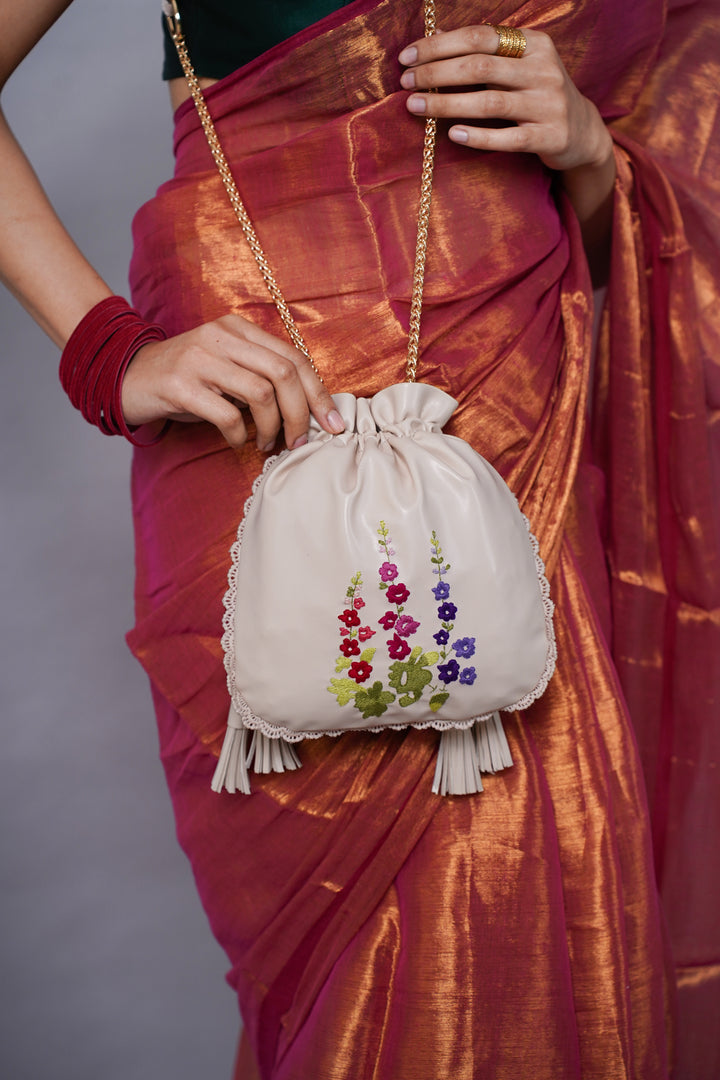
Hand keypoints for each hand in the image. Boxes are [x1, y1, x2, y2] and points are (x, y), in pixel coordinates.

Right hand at [121, 313, 344, 449]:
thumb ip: (260, 376)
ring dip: (273, 428)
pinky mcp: (179, 384)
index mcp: (238, 328)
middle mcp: (221, 336)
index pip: (293, 357)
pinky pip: (227, 414)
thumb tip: (310, 411)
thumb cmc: (186, 380)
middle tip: (300, 442)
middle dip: (302, 415)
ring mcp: (199, 358)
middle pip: (283, 374)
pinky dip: (239, 435)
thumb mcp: (225, 367)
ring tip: (266, 444)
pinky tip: (237, 441)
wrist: (125, 377)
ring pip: (261, 393)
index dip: (319, 394)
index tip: (333, 425)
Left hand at [398, 25, 612, 172]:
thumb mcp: (517, 67)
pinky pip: (508, 138)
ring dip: (447, 103)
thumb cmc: (537, 96)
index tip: (407, 57)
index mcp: (533, 44)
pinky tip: (453, 134)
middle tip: (405, 83)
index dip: (439, 45)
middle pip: (480, 67)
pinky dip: (479, 136)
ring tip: (416, 107)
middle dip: (437, 73)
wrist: (582, 133)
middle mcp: (543, 69)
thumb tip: (433, 39)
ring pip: (490, 103)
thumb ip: (482, 54)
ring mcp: (548, 105)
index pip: (478, 37)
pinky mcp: (550, 137)